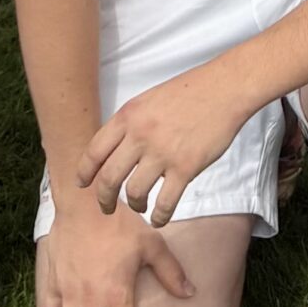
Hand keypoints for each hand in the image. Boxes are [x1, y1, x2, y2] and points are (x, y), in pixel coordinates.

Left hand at [75, 63, 250, 224]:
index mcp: (128, 116)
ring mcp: (163, 153)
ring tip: (139, 206)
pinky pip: (165, 202)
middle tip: (107, 208)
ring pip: (134, 193)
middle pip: (109, 178)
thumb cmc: (189, 92)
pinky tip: (160, 217)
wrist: (223, 89)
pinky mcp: (185, 167)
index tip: (83, 185)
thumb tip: (115, 150)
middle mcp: (140, 135)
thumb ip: (130, 123)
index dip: (85, 173)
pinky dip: (159, 216)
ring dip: (134, 205)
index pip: (94, 151)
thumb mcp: (148, 100)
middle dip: (104, 199)